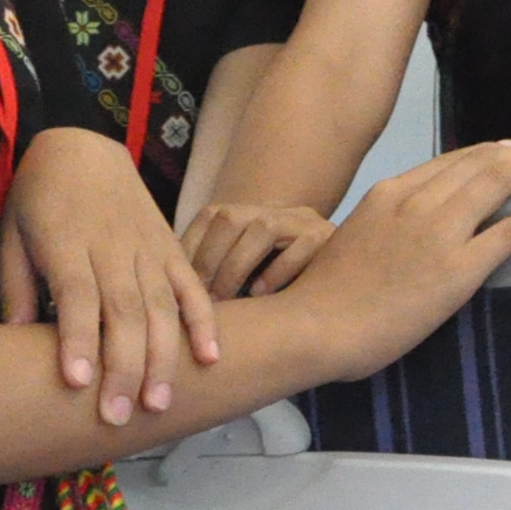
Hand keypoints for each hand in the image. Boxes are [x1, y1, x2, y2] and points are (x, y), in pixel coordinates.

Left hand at [0, 125, 218, 424]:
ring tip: (158, 404)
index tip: (78, 381)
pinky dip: (204, 321)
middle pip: (124, 311)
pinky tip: (210, 358)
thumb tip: (17, 343)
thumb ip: (17, 287)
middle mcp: (113, 247)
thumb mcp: (11, 236)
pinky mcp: (172, 248)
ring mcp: (148, 248)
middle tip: (117, 416)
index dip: (78, 339)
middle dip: (124, 366)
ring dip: (163, 357)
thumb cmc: (38, 200)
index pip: (77, 296)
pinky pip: (192, 287)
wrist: (82, 149)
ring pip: (162, 307)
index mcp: (67, 243)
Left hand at [183, 199, 336, 298]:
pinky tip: (260, 295)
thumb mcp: (240, 272)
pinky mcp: (329, 238)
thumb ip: (212, 271)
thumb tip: (172, 294)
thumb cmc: (272, 285)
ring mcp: (304, 221)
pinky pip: (301, 248)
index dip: (189, 248)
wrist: (338, 286)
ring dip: (236, 266)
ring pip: (263, 229)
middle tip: (198, 298)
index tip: (176, 285)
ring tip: (225, 299)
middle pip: (232, 218)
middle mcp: (275, 210)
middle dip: (209, 259)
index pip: (210, 215)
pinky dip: (276, 272)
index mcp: (249, 212)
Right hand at [281, 144, 510, 370]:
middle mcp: (416, 201)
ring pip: (501, 183)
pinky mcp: (457, 270)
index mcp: (390, 192)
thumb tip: (402, 231)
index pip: (453, 160)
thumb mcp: (354, 239)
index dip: (493, 153)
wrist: (312, 326)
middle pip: (485, 162)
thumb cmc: (324, 297)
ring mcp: (437, 232)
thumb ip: (384, 225)